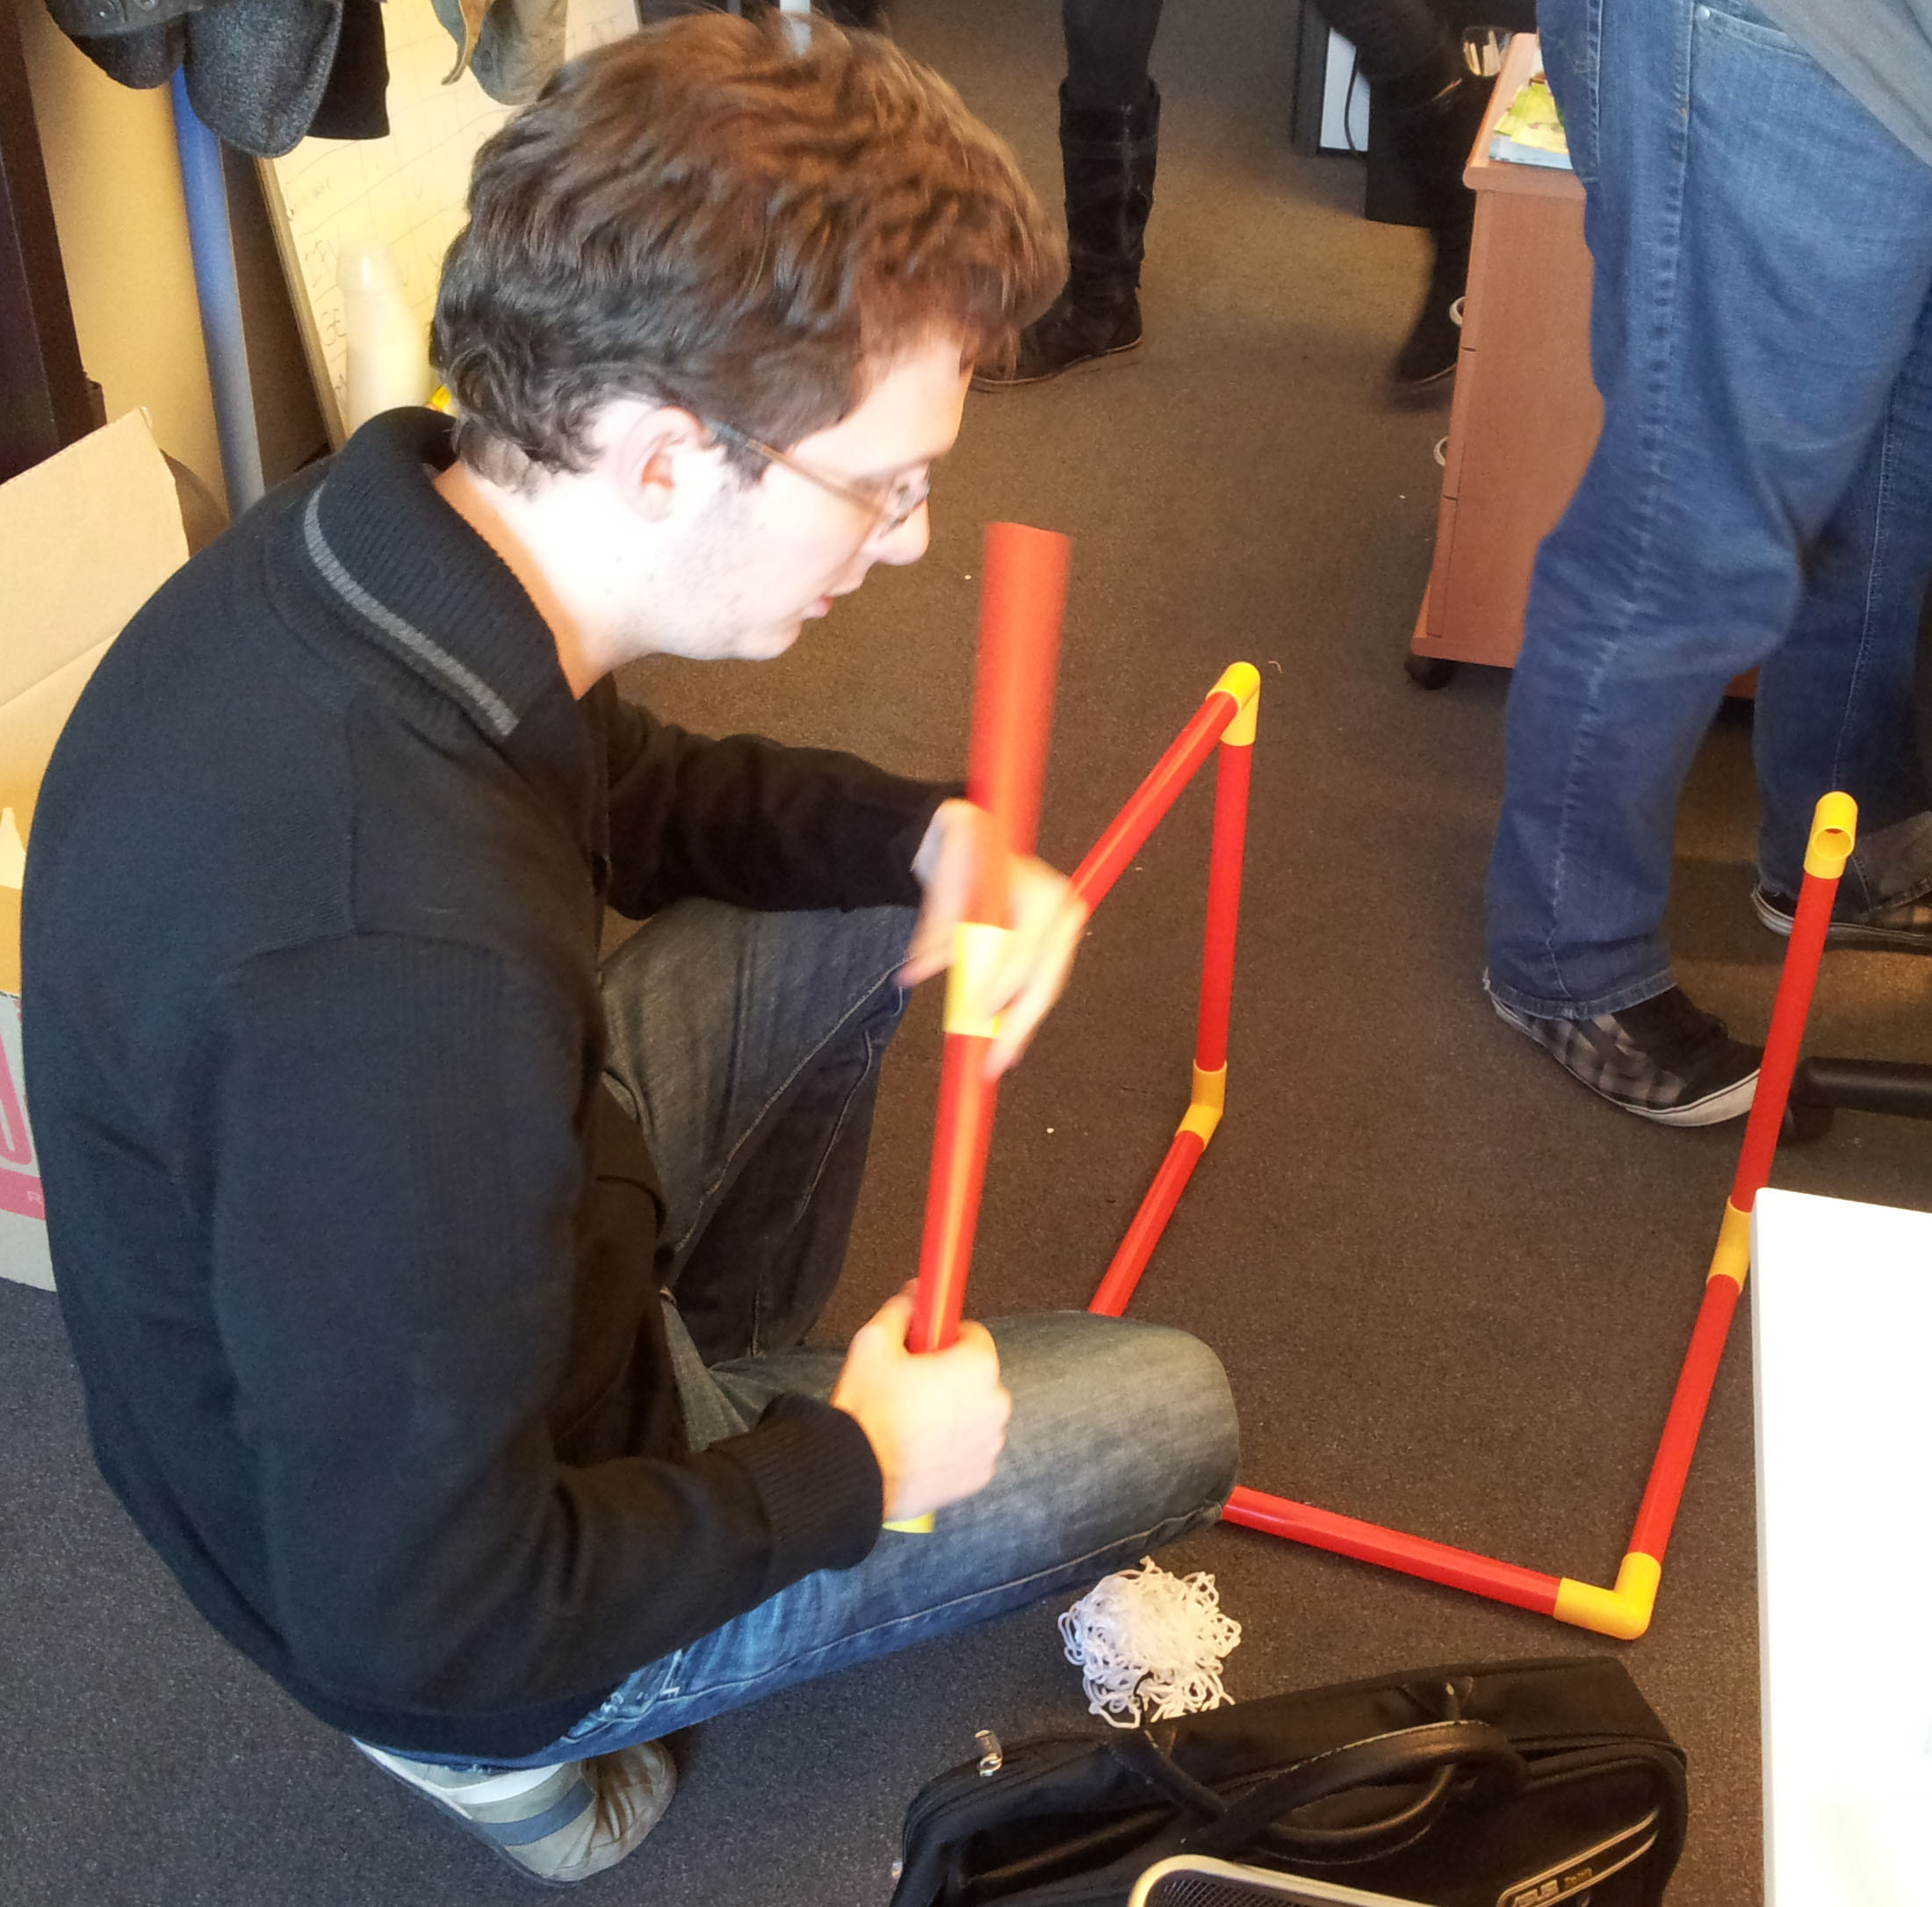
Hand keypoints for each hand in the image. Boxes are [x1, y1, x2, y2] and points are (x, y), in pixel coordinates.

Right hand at [830, 1287, 1011, 1522]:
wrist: (856, 1473)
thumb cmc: (868, 1409)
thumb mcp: (873, 1342)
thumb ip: (902, 1309)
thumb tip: (916, 1291)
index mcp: (978, 1366)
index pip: (974, 1334)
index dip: (945, 1337)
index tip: (924, 1347)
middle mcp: (995, 1403)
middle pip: (977, 1375)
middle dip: (951, 1375)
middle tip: (912, 1384)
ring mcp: (990, 1442)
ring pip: (975, 1412)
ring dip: (954, 1410)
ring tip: (912, 1418)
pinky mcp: (980, 1473)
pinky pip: (971, 1447)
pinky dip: (954, 1444)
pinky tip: (921, 1445)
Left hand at [902, 799, 1088, 1075]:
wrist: (969, 841)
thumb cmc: (959, 850)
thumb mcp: (944, 877)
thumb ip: (934, 926)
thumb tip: (912, 974)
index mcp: (1041, 891)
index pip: (1022, 951)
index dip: (999, 987)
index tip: (976, 1016)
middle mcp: (1061, 913)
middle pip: (1043, 980)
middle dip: (1018, 1024)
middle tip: (992, 1062)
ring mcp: (1061, 933)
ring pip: (1043, 991)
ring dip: (1019, 1027)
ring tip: (996, 1060)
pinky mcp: (1052, 949)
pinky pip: (1037, 991)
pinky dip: (1018, 1017)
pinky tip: (1005, 1045)